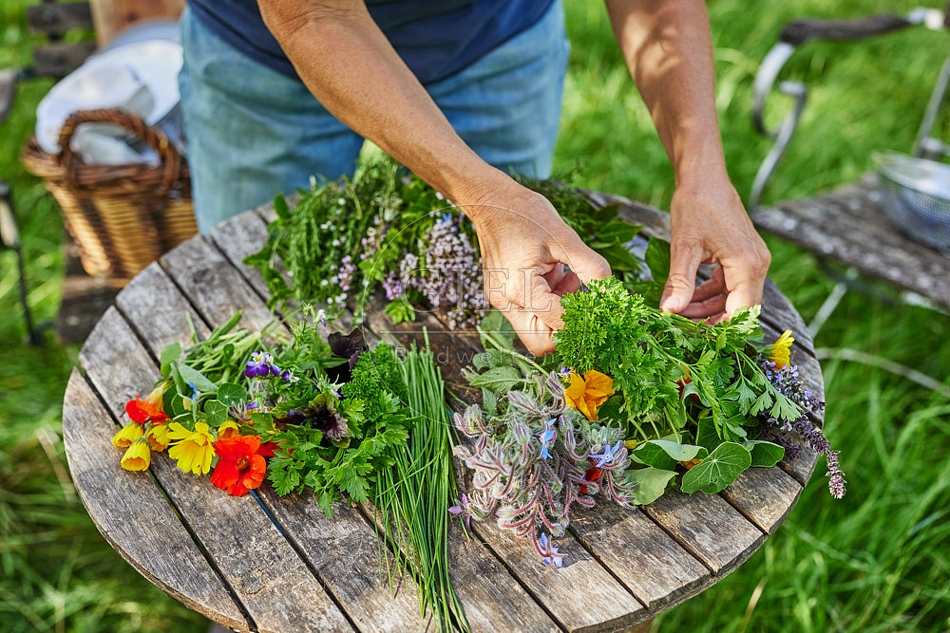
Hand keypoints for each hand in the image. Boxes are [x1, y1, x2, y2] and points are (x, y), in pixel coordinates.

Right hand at [462, 180, 610, 355]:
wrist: (492, 201)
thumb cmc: (525, 214)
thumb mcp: (565, 237)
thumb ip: (591, 268)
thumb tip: (611, 293)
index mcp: (520, 289)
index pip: (560, 324)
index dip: (586, 320)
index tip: (604, 310)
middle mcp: (506, 302)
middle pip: (542, 343)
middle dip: (568, 329)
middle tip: (582, 301)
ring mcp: (502, 302)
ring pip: (536, 331)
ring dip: (559, 314)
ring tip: (567, 278)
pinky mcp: (504, 298)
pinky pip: (530, 315)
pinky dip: (549, 303)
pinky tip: (555, 275)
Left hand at [660, 181, 770, 322]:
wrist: (704, 177)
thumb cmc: (696, 205)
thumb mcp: (684, 246)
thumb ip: (680, 281)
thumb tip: (669, 311)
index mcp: (748, 265)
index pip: (740, 313)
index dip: (717, 331)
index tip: (691, 338)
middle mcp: (757, 265)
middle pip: (740, 310)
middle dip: (711, 323)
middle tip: (681, 329)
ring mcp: (752, 261)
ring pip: (734, 300)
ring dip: (708, 310)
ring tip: (678, 313)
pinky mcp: (743, 257)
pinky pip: (731, 286)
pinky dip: (710, 295)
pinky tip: (687, 298)